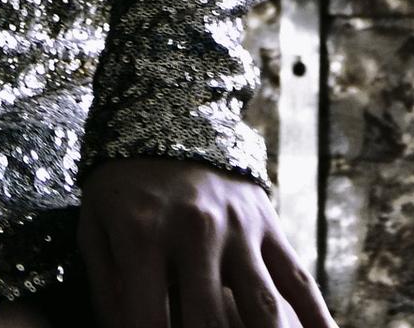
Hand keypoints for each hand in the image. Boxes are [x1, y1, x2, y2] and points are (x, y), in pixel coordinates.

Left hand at [77, 155, 340, 327]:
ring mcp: (239, 228)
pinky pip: (300, 283)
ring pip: (264, 311)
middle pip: (209, 325)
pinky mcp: (269, 224)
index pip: (149, 323)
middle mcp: (194, 231)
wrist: (169, 107)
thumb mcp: (95, 224)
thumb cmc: (123, 179)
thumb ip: (107, 289)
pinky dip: (318, 323)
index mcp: (142, 232)